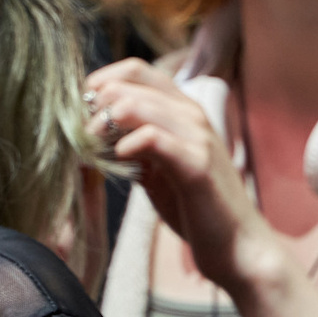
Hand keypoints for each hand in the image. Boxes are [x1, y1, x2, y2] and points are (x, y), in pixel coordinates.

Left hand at [85, 61, 288, 297]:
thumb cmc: (198, 207)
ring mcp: (198, 137)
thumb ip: (134, 146)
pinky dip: (128, 144)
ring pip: (138, 105)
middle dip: (95, 105)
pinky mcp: (197, 165)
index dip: (100, 82)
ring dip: (104, 124)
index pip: (135, 70)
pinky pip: (154, 139)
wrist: (238, 246)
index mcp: (183, 110)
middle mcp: (193, 115)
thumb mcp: (158, 169)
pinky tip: (119, 159)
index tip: (80, 109)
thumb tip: (93, 133)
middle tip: (79, 134)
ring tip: (92, 146)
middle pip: (130, 83)